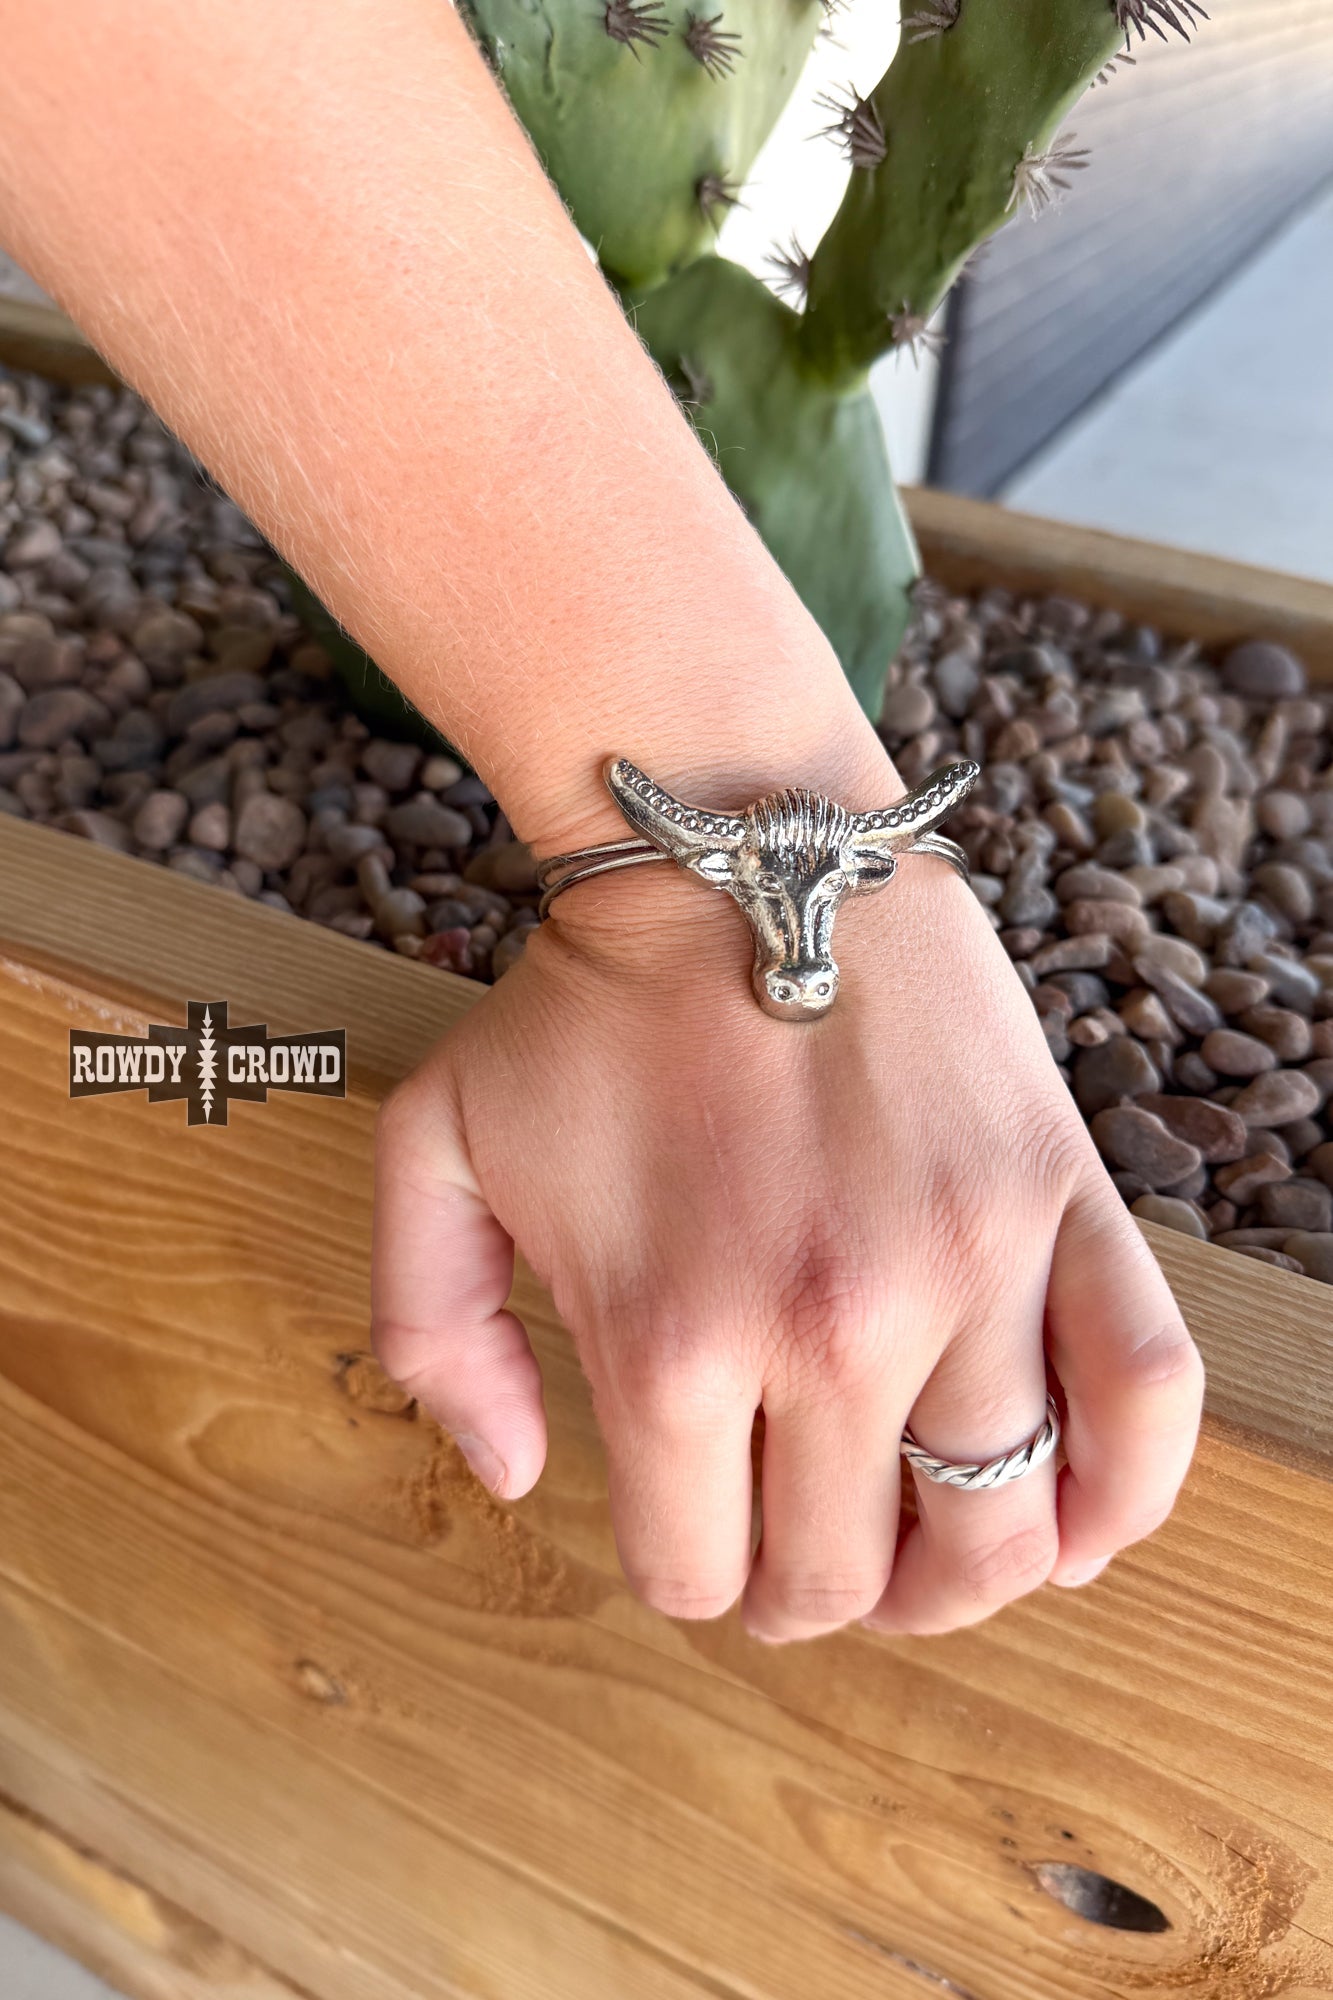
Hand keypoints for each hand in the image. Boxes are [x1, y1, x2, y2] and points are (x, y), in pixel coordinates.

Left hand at [372, 817, 1203, 1641]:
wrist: (735, 848)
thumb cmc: (588, 1004)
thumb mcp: (437, 1148)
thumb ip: (433, 1334)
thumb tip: (517, 1478)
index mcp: (669, 1338)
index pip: (698, 1573)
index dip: (689, 1570)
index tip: (697, 1528)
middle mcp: (827, 1328)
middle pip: (842, 1576)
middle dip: (809, 1583)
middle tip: (798, 1533)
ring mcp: (963, 1266)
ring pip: (998, 1528)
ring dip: (954, 1570)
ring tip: (921, 1533)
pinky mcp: (1059, 1199)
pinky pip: (1145, 1396)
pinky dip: (1123, 1491)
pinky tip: (1071, 1516)